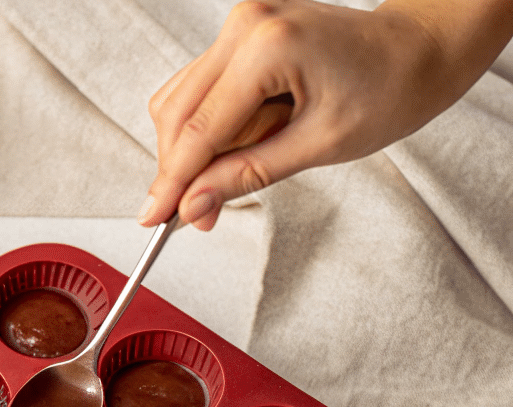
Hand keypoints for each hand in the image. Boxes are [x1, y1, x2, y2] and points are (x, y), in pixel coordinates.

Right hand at [139, 0, 512, 229]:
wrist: (417, 50)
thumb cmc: (387, 91)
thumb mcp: (318, 146)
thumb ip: (246, 175)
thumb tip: (193, 206)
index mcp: (268, 45)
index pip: (198, 129)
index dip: (172, 182)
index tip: (152, 219)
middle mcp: (245, 23)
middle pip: (176, 112)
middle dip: (180, 170)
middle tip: (197, 216)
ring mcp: (240, 23)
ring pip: (181, 101)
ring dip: (194, 150)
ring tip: (232, 176)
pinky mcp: (241, 32)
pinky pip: (200, 89)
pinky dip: (208, 128)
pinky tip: (238, 146)